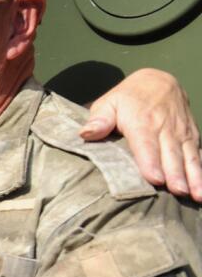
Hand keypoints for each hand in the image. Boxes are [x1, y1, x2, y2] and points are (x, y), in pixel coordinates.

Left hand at [82, 68, 201, 199]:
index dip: (151, 162)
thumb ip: (99, 119)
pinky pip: (197, 153)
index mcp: (141, 122)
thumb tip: (86, 133)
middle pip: (171, 154)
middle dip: (176, 174)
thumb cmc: (128, 98)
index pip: (146, 144)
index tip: (155, 179)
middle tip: (179, 192)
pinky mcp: (191, 136)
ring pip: (188, 155)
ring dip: (194, 176)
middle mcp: (164, 128)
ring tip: (197, 195)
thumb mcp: (108, 102)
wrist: (158, 81)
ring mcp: (180, 132)